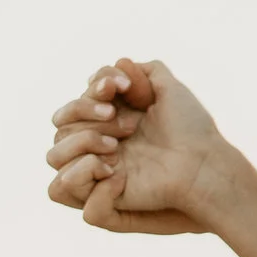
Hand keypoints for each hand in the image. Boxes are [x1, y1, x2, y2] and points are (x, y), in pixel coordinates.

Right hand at [45, 59, 228, 231]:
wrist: (202, 164)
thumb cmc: (190, 129)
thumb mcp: (170, 89)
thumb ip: (143, 72)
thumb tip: (120, 63)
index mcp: (112, 117)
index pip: (80, 98)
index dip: (97, 86)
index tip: (124, 85)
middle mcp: (99, 140)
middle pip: (60, 122)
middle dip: (87, 111)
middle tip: (127, 120)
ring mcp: (97, 167)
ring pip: (54, 153)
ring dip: (84, 140)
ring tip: (117, 145)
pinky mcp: (98, 193)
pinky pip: (63, 186)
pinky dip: (84, 170)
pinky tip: (114, 169)